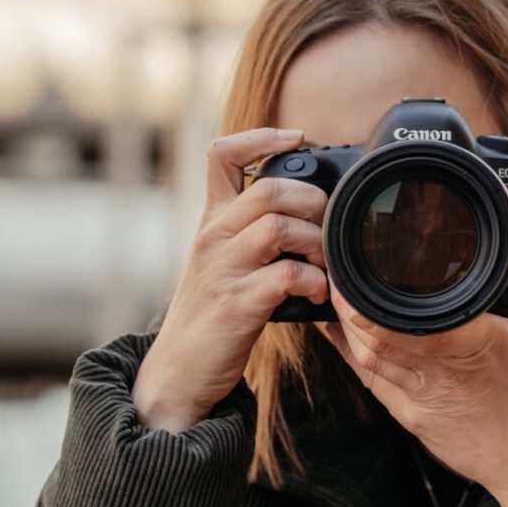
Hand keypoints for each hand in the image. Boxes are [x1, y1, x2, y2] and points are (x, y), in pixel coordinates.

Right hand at [133, 128, 328, 432]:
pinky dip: (313, 282)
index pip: (222, 154)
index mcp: (212, 220)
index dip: (262, 136)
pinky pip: (286, 275)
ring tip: (325, 265)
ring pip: (279, 227)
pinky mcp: (237, 303)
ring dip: (316, 243)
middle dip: (312, 201)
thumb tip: (308, 211)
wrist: (180, 369)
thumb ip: (252, 231)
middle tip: (327, 226)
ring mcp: (223, 269)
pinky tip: (318, 294)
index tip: (299, 137)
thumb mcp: (223, 259)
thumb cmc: (212, 312)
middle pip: (267, 188)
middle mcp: (213, 236)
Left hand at [315, 232, 507, 506]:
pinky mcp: (411, 419)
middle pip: (377, 335)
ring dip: (345, 327)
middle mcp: (443, 370)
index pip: (416, 318)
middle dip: (348, 305)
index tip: (360, 272)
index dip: (376, 300)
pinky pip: (371, 381)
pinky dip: (351, 354)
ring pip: (367, 358)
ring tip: (336, 297)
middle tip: (337, 275)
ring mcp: (422, 397)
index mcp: (477, 341)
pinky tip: (337, 333)